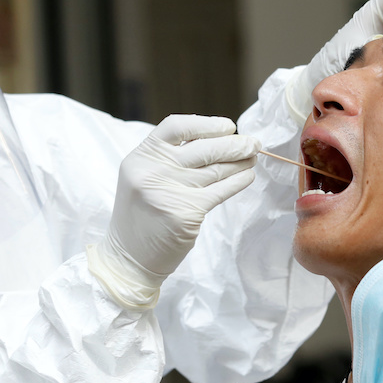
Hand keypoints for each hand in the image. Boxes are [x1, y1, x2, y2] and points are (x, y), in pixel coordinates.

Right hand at [88, 115, 259, 309]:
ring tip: (253, 157)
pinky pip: (221, 191)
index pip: (176, 127)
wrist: (129, 257)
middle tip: (252, 143)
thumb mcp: (144, 177)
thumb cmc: (142, 214)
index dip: (206, 124)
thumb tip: (218, 140)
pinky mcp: (186, 214)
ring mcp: (168, 193)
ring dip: (241, 162)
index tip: (228, 126)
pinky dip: (238, 182)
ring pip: (216, 170)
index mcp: (140, 157)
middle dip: (234, 144)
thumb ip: (170, 158)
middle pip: (203, 148)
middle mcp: (152, 171)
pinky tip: (247, 176)